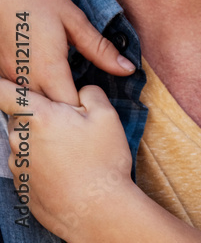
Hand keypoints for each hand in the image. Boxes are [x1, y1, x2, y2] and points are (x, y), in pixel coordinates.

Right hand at [0, 0, 133, 104]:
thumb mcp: (74, 20)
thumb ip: (99, 49)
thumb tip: (127, 70)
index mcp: (47, 67)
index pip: (69, 107)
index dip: (86, 109)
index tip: (98, 101)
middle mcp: (23, 78)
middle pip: (50, 111)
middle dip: (69, 112)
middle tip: (86, 102)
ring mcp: (7, 76)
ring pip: (31, 105)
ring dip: (51, 104)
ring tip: (68, 96)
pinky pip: (19, 93)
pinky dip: (34, 94)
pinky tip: (46, 85)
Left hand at [0, 80, 133, 240]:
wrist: (96, 209)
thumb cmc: (102, 161)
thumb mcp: (107, 116)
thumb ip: (90, 93)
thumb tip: (81, 90)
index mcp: (39, 116)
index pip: (5, 92)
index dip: (1, 81)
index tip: (2, 73)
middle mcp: (20, 139)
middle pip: (20, 117)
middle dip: (40, 116)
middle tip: (69, 124)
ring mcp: (18, 164)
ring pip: (25, 141)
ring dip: (42, 141)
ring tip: (73, 153)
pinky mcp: (21, 184)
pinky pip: (29, 164)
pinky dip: (43, 163)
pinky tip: (67, 170)